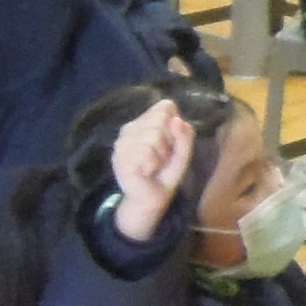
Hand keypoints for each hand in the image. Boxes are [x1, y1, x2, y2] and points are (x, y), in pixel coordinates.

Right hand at [109, 98, 193, 237]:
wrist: (152, 200)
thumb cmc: (165, 174)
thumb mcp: (182, 153)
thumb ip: (185, 135)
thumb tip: (177, 119)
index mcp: (143, 122)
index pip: (166, 106)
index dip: (174, 125)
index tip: (170, 144)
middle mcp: (129, 129)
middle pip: (160, 119)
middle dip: (169, 141)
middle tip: (161, 158)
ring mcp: (122, 143)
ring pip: (153, 135)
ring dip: (161, 155)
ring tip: (154, 166)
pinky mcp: (120, 158)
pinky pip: (145, 152)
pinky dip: (152, 164)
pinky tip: (146, 172)